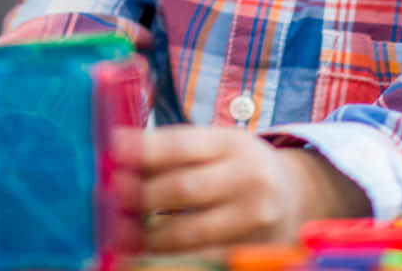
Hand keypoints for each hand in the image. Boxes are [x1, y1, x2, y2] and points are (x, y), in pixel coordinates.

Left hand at [125, 125, 368, 252]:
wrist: (295, 195)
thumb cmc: (237, 166)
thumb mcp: (215, 145)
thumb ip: (173, 149)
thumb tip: (115, 155)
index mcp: (233, 143)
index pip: (180, 144)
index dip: (141, 149)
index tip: (109, 151)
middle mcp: (249, 179)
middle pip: (183, 189)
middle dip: (138, 196)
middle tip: (106, 198)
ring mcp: (255, 219)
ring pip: (191, 233)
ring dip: (147, 236)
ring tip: (117, 232)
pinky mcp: (255, 251)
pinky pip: (204, 260)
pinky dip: (170, 259)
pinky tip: (144, 254)